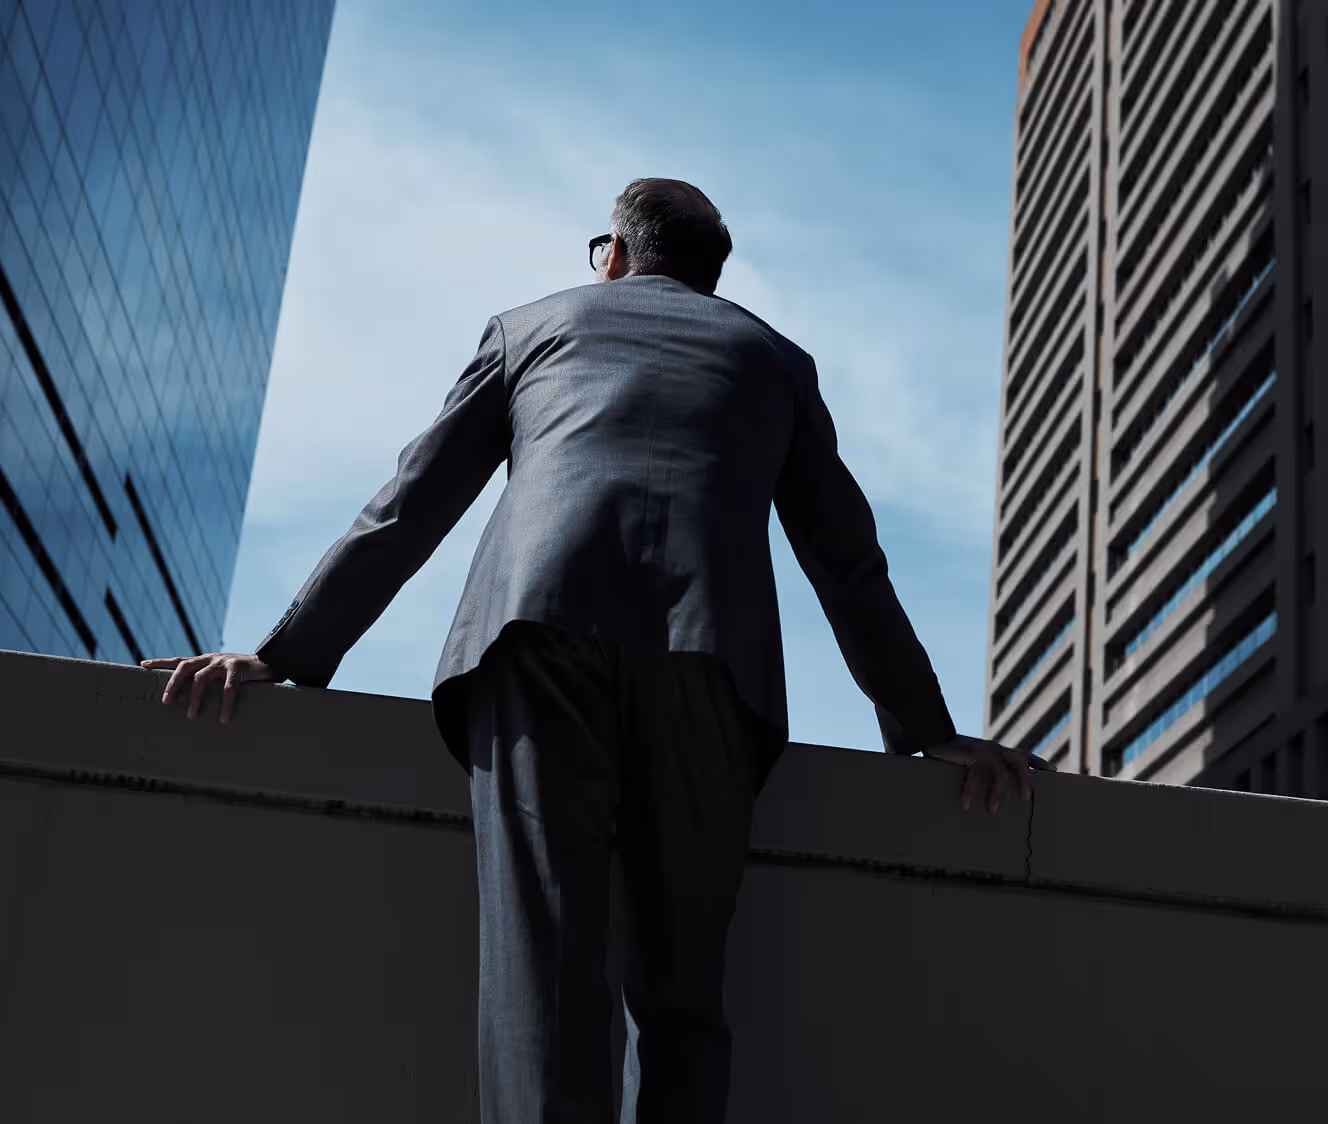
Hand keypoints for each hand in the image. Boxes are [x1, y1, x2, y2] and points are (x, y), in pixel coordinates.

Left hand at [140, 653, 277, 723]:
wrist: (274, 663)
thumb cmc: (247, 675)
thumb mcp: (225, 675)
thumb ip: (212, 683)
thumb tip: (194, 701)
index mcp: (206, 660)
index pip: (179, 660)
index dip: (161, 662)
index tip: (143, 665)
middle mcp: (212, 658)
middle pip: (184, 667)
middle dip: (172, 684)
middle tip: (166, 702)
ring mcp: (224, 662)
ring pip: (201, 678)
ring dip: (194, 698)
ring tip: (191, 716)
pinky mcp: (239, 668)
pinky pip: (228, 689)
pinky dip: (224, 704)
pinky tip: (223, 718)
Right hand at [923, 733, 1055, 812]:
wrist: (933, 736)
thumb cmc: (953, 752)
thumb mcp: (975, 758)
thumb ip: (987, 767)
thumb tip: (997, 786)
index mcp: (998, 750)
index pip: (1023, 754)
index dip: (1038, 762)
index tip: (1051, 770)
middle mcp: (995, 748)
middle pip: (1020, 761)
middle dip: (1026, 779)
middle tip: (1026, 798)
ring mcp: (985, 751)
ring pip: (1001, 773)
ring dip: (998, 793)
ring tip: (993, 810)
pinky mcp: (972, 755)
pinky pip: (975, 776)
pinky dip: (970, 792)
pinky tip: (966, 805)